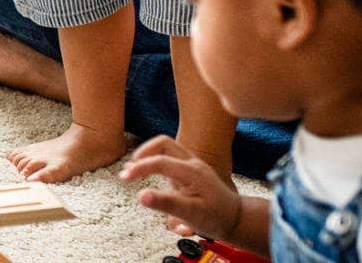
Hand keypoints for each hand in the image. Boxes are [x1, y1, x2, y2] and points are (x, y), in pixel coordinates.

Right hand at [120, 136, 245, 238]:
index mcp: (193, 172)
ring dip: (148, 154)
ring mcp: (192, 164)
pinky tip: (148, 172)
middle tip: (129, 169)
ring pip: (166, 147)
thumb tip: (141, 196)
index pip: (160, 161)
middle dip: (143, 152)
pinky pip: (169, 156)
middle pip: (163, 143)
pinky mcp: (189, 170)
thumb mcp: (191, 214)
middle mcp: (192, 163)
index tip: (125, 178)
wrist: (236, 219)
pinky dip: (154, 159)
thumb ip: (166, 203)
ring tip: (134, 169)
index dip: (139, 167)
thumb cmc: (216, 217)